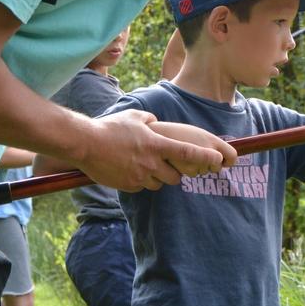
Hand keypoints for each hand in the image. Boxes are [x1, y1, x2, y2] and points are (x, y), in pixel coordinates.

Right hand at [78, 110, 234, 191]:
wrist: (85, 144)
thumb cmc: (111, 128)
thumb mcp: (135, 117)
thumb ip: (151, 121)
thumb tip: (156, 122)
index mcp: (157, 145)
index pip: (188, 153)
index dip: (206, 157)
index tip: (219, 160)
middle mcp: (152, 163)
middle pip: (177, 176)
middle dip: (176, 172)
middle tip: (167, 164)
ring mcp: (140, 176)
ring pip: (160, 184)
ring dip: (158, 177)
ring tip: (145, 165)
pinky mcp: (129, 186)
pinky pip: (143, 187)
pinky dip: (142, 181)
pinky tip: (130, 170)